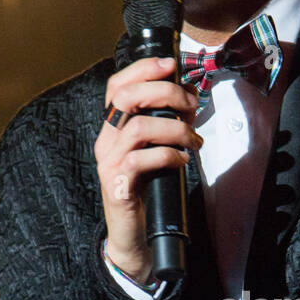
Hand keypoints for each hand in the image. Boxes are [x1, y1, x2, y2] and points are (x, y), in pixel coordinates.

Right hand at [95, 55, 201, 280]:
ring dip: (175, 129)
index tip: (170, 64)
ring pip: (138, 127)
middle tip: (190, 104)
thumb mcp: (158, 149)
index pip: (117, 86)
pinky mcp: (118, 185)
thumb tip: (188, 93)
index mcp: (113, 129)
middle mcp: (106, 142)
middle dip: (165, 93)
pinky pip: (142, 159)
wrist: (134, 235)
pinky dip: (169, 155)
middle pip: (127, 98)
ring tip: (193, 141)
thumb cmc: (148, 190)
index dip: (142, 69)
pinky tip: (182, 161)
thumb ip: (169, 121)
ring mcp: (108, 163)